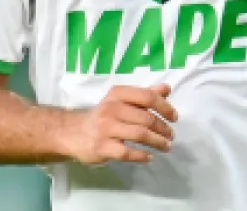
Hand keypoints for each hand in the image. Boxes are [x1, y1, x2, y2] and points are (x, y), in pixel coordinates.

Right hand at [62, 84, 178, 165]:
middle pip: (146, 118)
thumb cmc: (103, 116)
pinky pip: (127, 152)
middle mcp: (111, 108)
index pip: (147, 97)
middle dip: (163, 128)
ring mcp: (106, 128)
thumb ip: (144, 95)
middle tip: (171, 136)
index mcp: (118, 94)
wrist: (73, 133)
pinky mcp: (102, 147)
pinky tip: (149, 157)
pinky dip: (141, 155)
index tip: (174, 117)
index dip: (164, 107)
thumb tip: (167, 89)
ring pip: (139, 134)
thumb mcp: (121, 101)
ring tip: (166, 146)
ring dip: (157, 142)